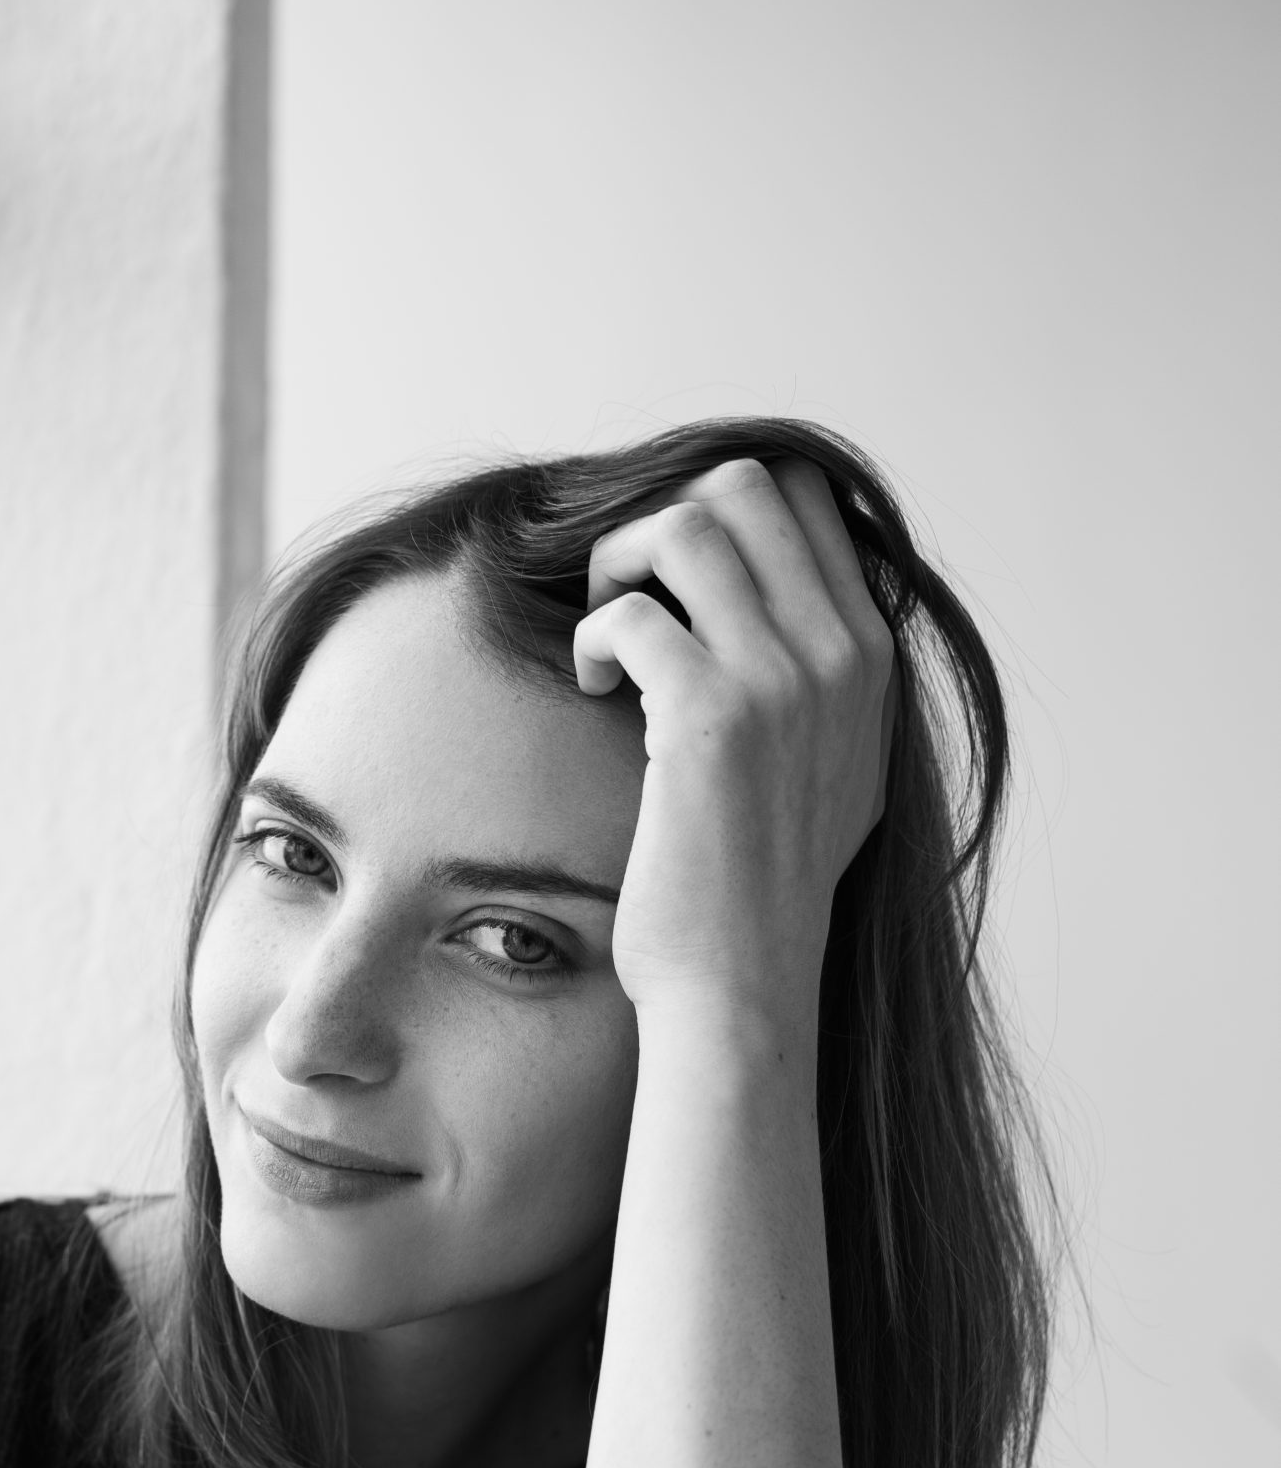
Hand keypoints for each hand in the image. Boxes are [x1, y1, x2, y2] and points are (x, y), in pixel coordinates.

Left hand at [576, 458, 894, 1035]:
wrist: (744, 983)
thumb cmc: (765, 887)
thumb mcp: (837, 769)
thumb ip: (829, 682)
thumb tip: (787, 603)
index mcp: (872, 655)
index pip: (806, 496)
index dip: (719, 511)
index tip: (675, 581)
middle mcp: (840, 654)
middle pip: (747, 484)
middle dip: (664, 521)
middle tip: (630, 596)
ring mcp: (781, 680)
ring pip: (688, 524)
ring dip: (622, 562)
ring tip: (608, 639)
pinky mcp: (709, 717)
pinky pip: (631, 613)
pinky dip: (594, 638)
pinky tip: (595, 689)